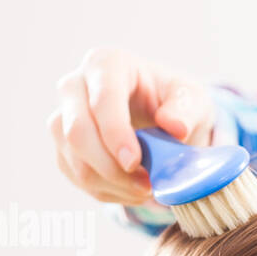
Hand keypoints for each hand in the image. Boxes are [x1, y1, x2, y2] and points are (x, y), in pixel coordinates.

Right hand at [47, 46, 216, 204]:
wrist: (161, 116)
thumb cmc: (175, 102)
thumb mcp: (193, 100)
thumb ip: (187, 110)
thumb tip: (175, 127)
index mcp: (107, 64)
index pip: (102, 99)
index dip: (115, 133)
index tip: (135, 162)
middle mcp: (75, 86)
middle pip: (76, 132)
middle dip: (111, 167)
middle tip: (146, 185)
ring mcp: (63, 117)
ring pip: (73, 160)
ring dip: (111, 184)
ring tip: (145, 189)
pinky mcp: (63, 146)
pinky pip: (76, 176)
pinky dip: (107, 191)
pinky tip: (132, 189)